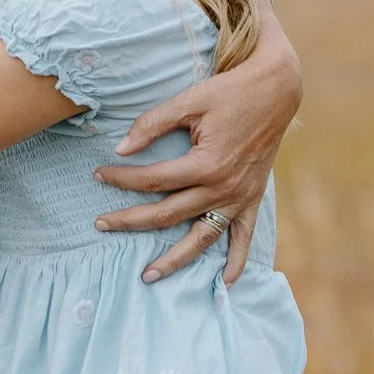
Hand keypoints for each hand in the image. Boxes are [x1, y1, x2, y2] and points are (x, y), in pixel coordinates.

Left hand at [92, 27, 302, 284]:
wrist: (276, 90)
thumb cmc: (229, 92)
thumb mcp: (189, 100)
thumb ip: (152, 124)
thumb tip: (120, 150)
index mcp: (206, 164)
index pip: (152, 179)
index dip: (121, 178)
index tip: (97, 174)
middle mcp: (223, 188)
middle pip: (168, 214)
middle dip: (130, 221)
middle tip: (101, 225)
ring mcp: (240, 198)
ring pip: (201, 238)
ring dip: (175, 259)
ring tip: (149, 275)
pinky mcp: (253, 199)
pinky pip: (243, 237)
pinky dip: (235, 261)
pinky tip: (224, 283)